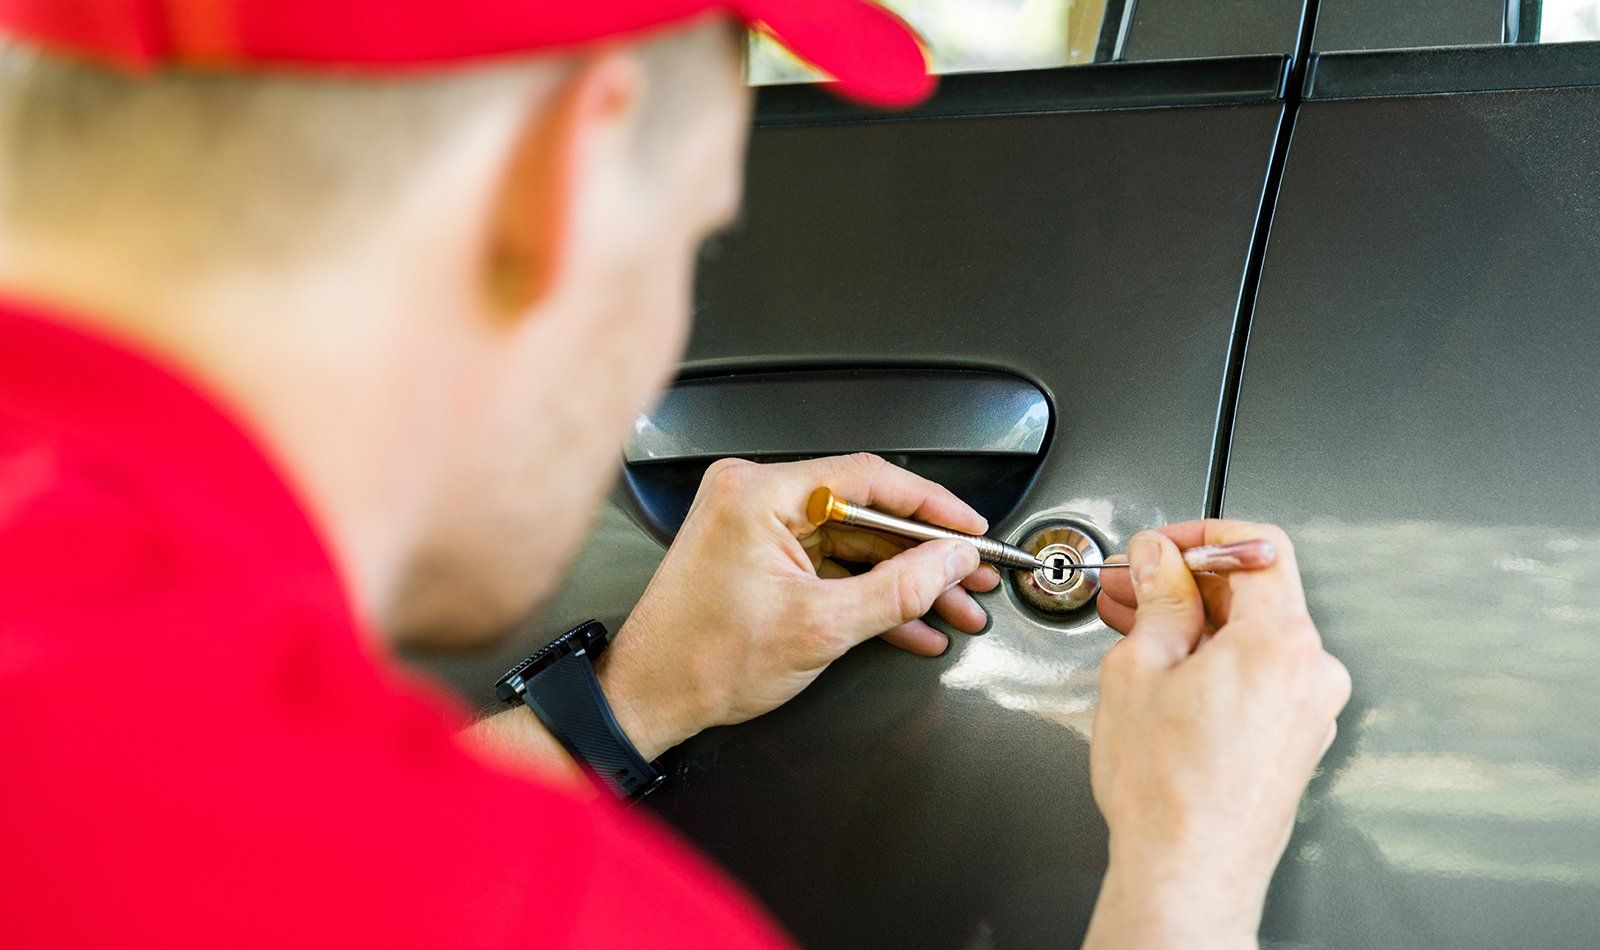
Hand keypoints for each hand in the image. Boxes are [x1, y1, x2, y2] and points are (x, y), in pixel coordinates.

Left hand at [596, 453, 1000, 759]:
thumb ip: (898, 589)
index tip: (970, 529)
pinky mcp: (759, 557)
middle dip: (925, 554)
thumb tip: (950, 561)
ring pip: (853, 543)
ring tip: (953, 607)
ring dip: (904, 580)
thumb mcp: (820, 627)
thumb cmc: (701, 660)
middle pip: (866, 512)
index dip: (932, 506)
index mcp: (759, 493)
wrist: (648, 699)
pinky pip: (829, 565)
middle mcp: (753, 497)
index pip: (869, 479)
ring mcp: (755, 526)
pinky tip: (911, 622)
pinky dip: (869, 593)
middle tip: (971, 576)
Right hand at [1083, 521, 1350, 949]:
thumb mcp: (1139, 668)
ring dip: (1198, 623)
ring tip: (1136, 630)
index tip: (1162, 546)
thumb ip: (1157, 598)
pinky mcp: (1299, 738)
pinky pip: (1261, 675)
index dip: (1201, 536)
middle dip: (1189, 582)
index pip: (1260, 546)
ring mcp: (1312, 710)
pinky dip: (1217, 661)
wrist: (1188, 872)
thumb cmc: (1167, 791)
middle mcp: (1314, 672)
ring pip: (1255, 636)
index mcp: (1282, 641)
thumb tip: (1159, 560)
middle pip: (1257, 591)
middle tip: (1133, 586)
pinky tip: (1168, 672)